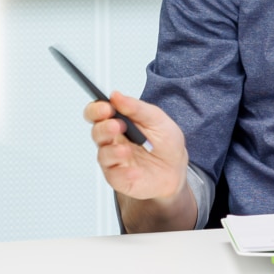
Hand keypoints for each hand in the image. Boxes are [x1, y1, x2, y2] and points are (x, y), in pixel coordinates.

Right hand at [85, 91, 192, 224]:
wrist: (176, 171)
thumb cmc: (166, 144)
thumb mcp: (157, 120)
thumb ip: (136, 107)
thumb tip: (116, 96)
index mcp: (119, 121)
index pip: (98, 112)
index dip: (97, 109)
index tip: (106, 108)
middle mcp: (114, 140)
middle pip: (96, 131)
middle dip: (104, 128)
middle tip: (118, 126)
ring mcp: (115, 159)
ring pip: (103, 154)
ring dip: (113, 151)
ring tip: (126, 150)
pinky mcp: (119, 177)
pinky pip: (114, 175)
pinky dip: (124, 173)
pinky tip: (135, 170)